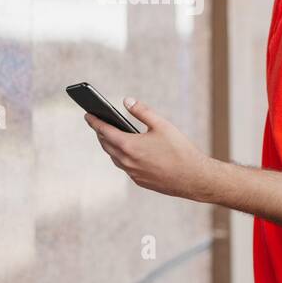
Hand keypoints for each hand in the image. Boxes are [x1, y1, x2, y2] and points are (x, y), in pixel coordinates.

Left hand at [84, 98, 215, 201]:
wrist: (193, 178)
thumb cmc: (180, 150)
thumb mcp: (162, 125)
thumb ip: (142, 111)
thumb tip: (126, 101)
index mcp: (129, 145)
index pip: (104, 131)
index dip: (94, 122)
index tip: (87, 114)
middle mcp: (127, 161)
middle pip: (106, 145)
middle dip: (100, 133)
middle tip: (98, 123)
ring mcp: (132, 173)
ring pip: (114, 157)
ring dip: (110, 146)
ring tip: (110, 136)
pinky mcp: (139, 181)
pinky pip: (125, 167)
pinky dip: (122, 157)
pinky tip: (128, 151)